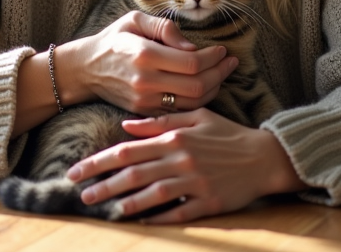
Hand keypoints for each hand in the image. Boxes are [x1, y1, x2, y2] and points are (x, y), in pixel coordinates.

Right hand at [66, 11, 237, 114]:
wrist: (85, 69)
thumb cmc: (113, 39)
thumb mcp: (134, 20)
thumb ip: (165, 28)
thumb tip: (192, 47)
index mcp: (144, 55)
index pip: (192, 62)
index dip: (213, 57)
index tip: (222, 50)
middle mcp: (145, 81)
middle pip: (197, 85)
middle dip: (219, 73)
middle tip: (230, 62)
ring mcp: (145, 100)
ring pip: (192, 102)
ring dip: (213, 88)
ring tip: (222, 74)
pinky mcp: (144, 112)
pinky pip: (180, 111)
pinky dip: (198, 101)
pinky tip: (205, 87)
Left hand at [66, 108, 303, 222]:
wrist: (265, 156)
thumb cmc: (227, 135)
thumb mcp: (195, 117)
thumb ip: (160, 122)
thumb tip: (126, 125)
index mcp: (175, 138)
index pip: (127, 150)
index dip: (98, 161)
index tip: (76, 170)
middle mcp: (181, 159)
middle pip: (133, 174)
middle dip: (103, 184)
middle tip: (81, 194)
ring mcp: (195, 183)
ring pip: (152, 195)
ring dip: (126, 204)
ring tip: (105, 210)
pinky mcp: (209, 203)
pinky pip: (179, 214)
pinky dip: (159, 218)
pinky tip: (141, 222)